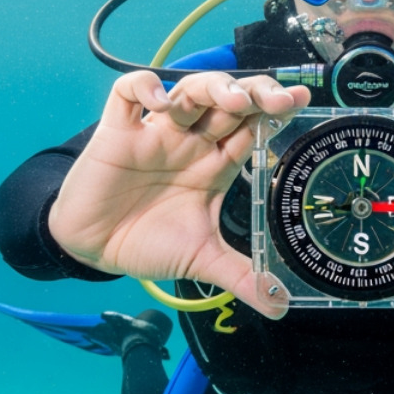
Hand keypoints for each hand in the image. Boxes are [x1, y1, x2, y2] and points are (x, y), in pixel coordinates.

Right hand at [48, 70, 309, 317]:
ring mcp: (156, 133)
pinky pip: (128, 92)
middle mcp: (190, 143)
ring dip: (213, 87)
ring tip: (231, 99)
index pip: (252, 128)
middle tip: (276, 100)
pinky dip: (145, 88)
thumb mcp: (201, 261)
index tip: (299, 104)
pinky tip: (160, 103)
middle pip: (228, 102)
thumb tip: (280, 306)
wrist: (93, 248)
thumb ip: (241, 277)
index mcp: (215, 165)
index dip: (275, 113)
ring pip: (189, 91)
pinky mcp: (118, 132)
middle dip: (255, 93)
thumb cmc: (147, 243)